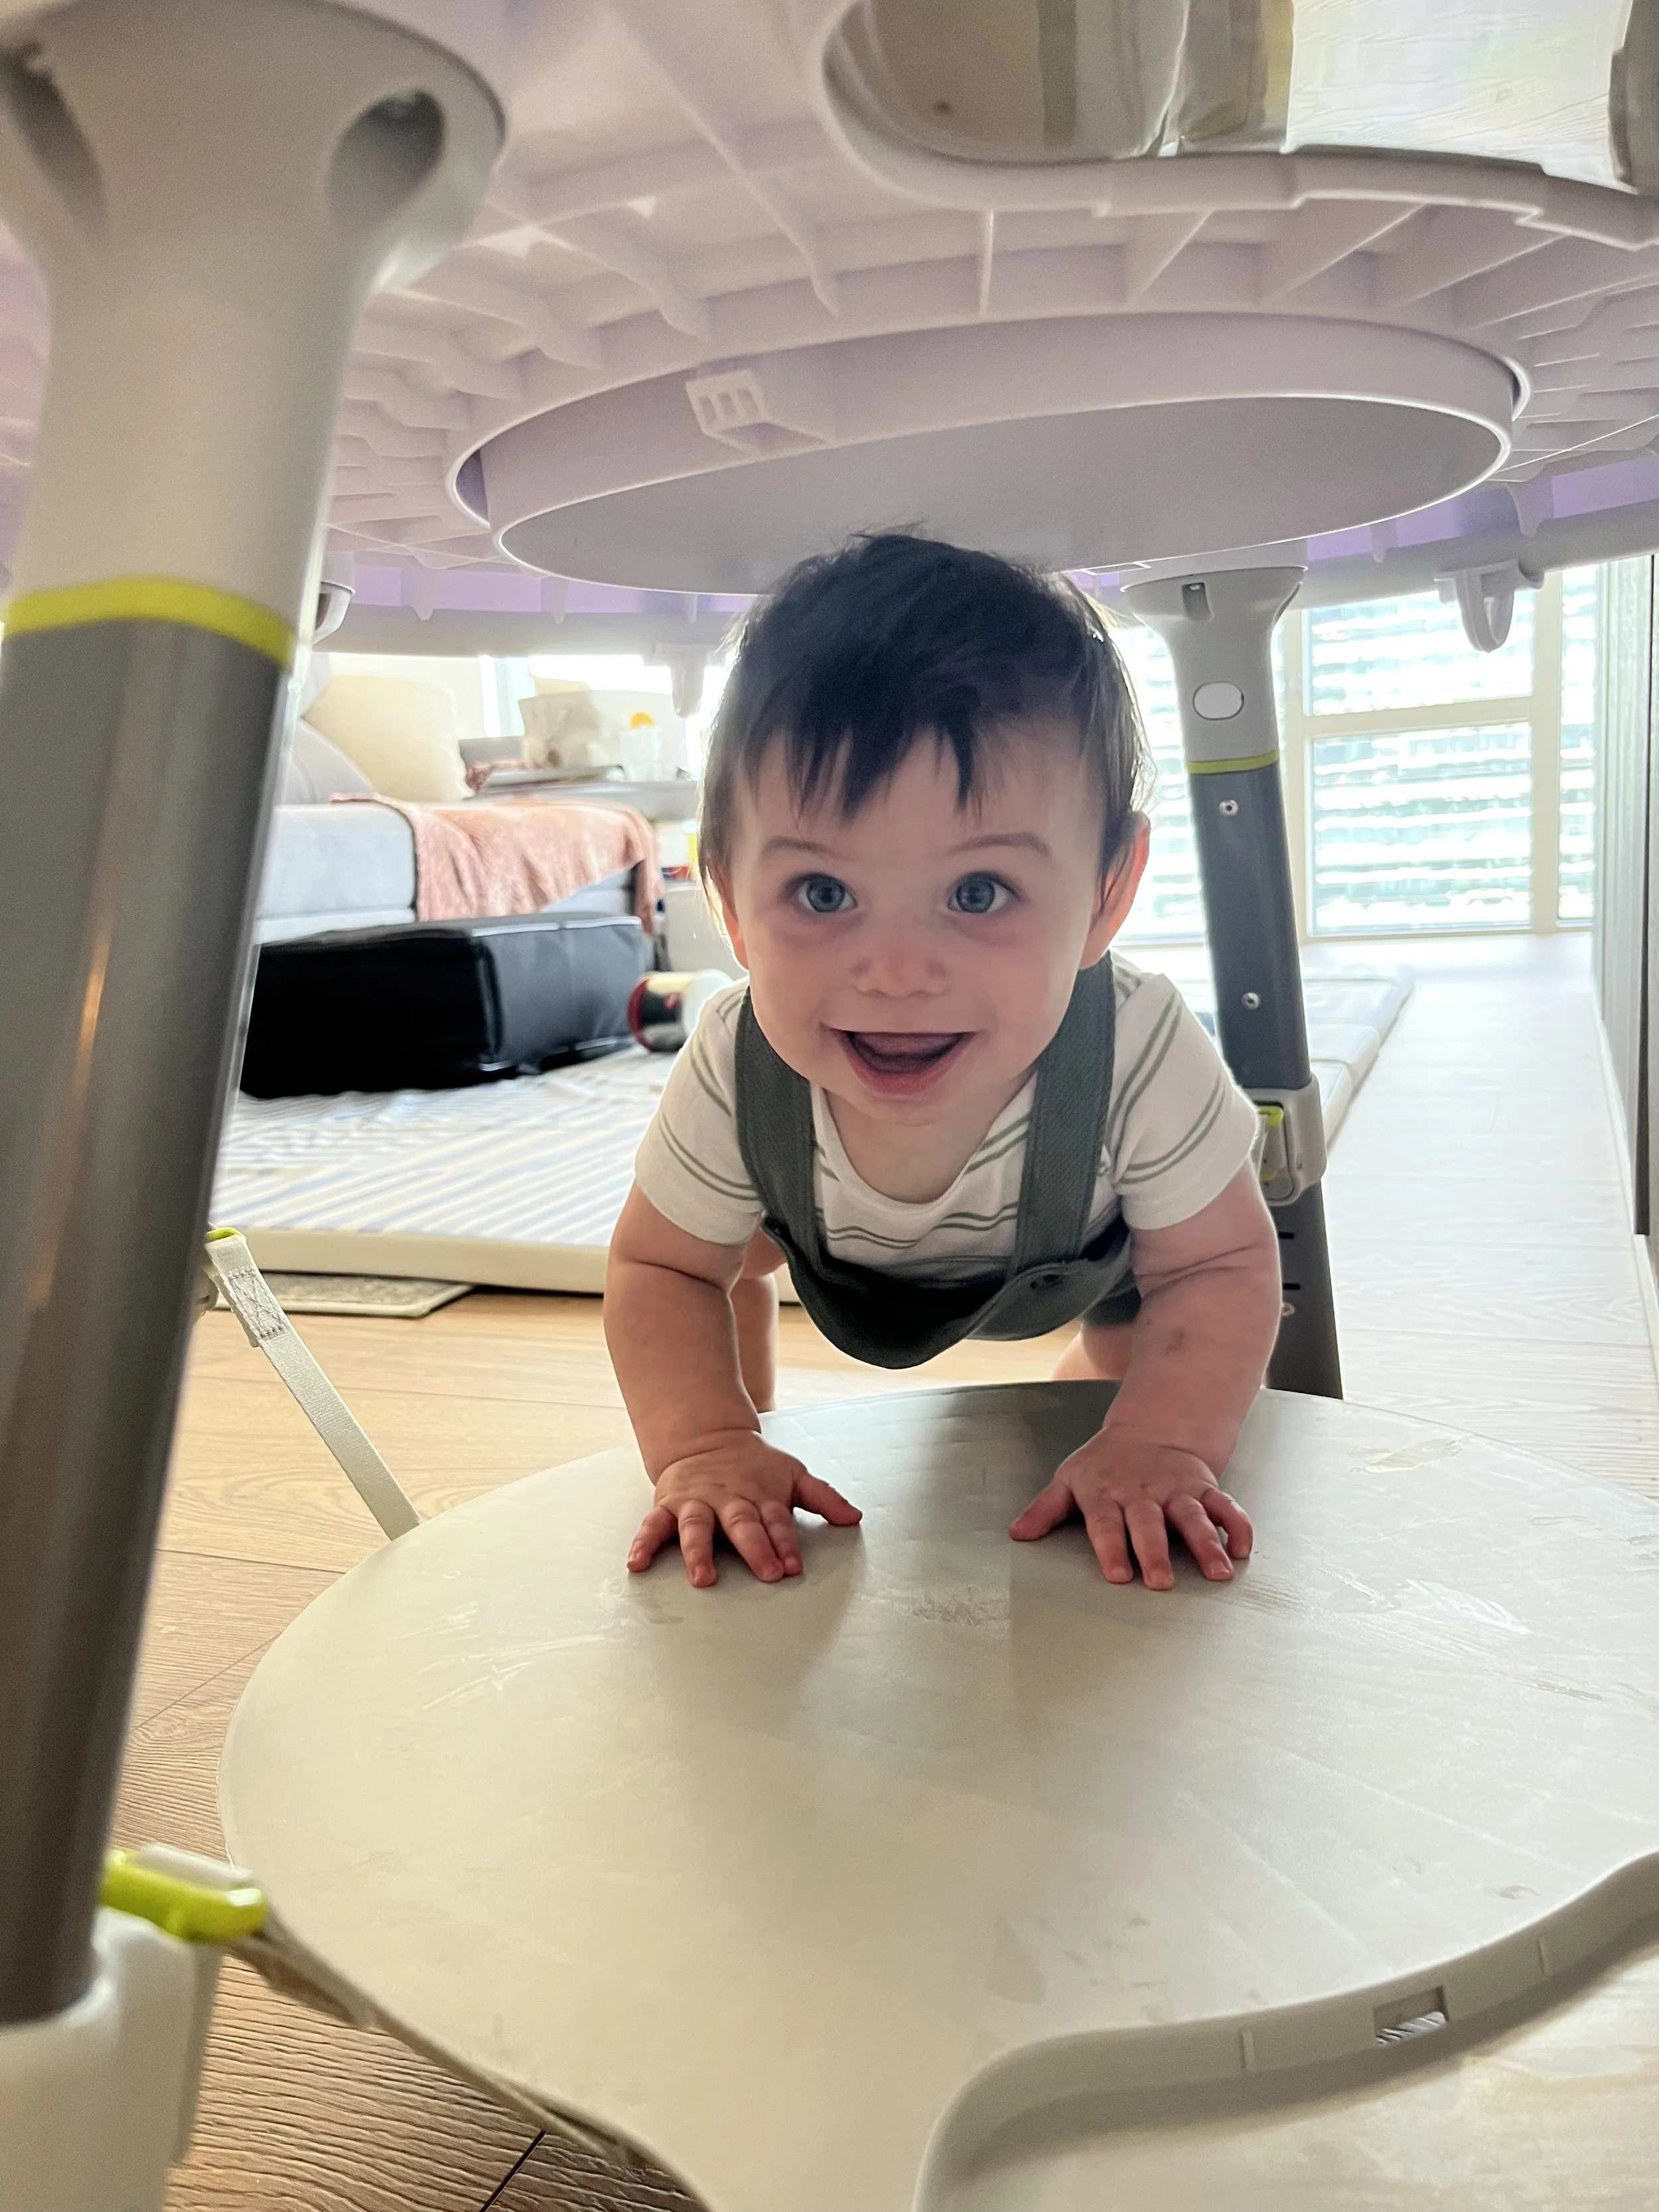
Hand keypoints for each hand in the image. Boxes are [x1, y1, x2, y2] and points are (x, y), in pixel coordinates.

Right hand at [629, 1430, 860, 1587]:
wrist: (707, 1436)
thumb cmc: (755, 1465)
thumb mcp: (793, 1474)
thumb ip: (823, 1497)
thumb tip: (854, 1517)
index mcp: (760, 1495)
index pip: (776, 1520)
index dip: (785, 1542)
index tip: (793, 1566)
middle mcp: (728, 1499)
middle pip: (742, 1524)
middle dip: (754, 1548)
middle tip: (766, 1572)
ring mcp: (697, 1503)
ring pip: (696, 1527)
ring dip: (698, 1552)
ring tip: (702, 1577)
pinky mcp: (669, 1506)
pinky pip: (653, 1525)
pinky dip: (643, 1543)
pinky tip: (637, 1563)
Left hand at [1008, 1433, 1251, 1589]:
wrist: (1149, 1430)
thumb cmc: (1104, 1465)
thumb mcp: (1069, 1480)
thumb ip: (1046, 1509)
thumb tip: (1017, 1534)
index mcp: (1107, 1493)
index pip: (1107, 1523)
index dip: (1112, 1548)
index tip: (1119, 1575)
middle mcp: (1144, 1493)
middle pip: (1150, 1524)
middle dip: (1156, 1552)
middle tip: (1161, 1582)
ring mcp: (1177, 1490)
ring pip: (1193, 1516)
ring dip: (1206, 1544)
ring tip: (1218, 1572)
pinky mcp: (1204, 1489)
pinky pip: (1225, 1507)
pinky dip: (1237, 1526)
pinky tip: (1242, 1551)